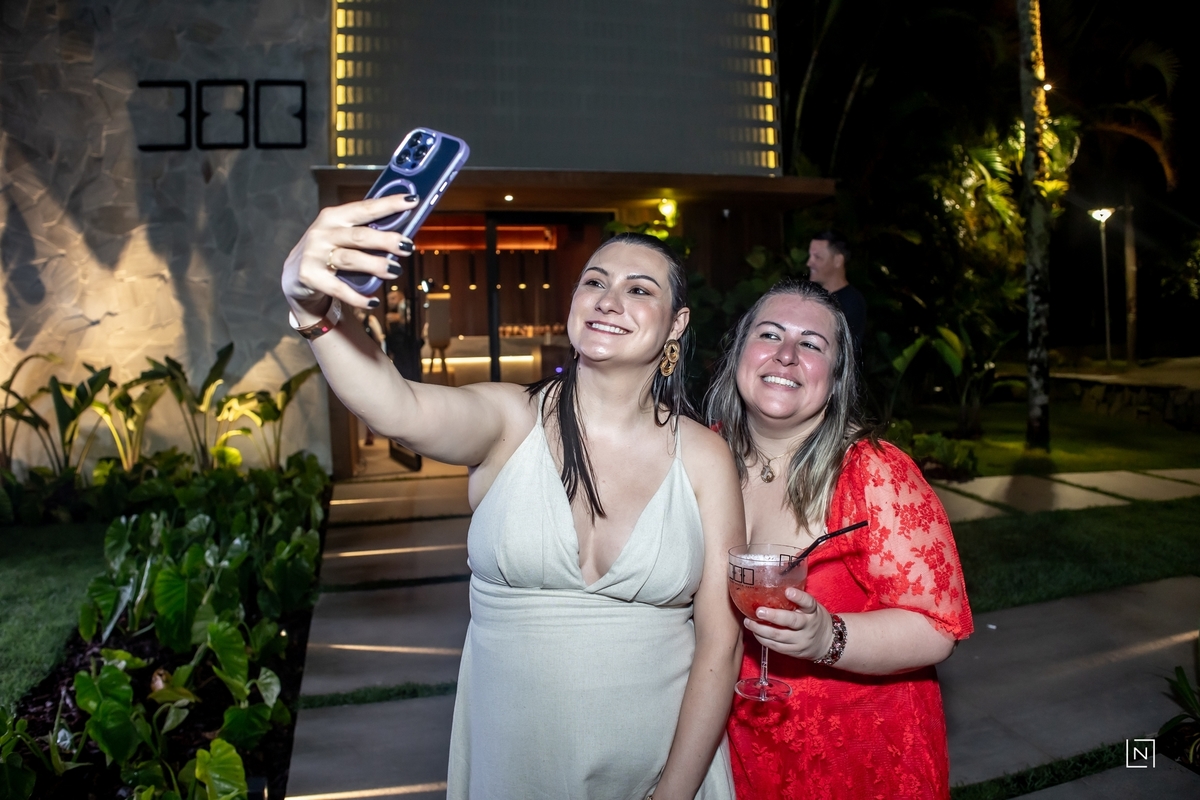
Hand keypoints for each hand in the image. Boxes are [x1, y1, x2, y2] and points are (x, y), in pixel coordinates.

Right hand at [281, 194, 417, 323]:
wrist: (294, 274)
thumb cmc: (328, 251)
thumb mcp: (341, 235)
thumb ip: (365, 232)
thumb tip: (402, 234)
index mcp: (334, 217)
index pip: (365, 208)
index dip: (389, 204)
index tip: (411, 200)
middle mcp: (323, 233)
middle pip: (360, 235)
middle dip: (386, 240)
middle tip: (407, 246)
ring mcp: (315, 254)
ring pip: (351, 259)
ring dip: (375, 265)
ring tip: (395, 271)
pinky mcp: (310, 276)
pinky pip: (339, 289)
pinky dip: (358, 297)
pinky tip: (373, 301)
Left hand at [744, 588, 834, 660]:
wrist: (827, 642)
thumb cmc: (813, 618)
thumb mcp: (811, 607)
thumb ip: (796, 599)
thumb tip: (772, 582)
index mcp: (813, 612)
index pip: (808, 603)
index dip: (798, 597)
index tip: (788, 591)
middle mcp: (808, 626)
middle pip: (791, 621)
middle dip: (773, 616)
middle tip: (759, 611)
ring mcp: (801, 641)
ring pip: (779, 636)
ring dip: (761, 630)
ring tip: (748, 622)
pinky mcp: (794, 652)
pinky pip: (776, 647)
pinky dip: (763, 639)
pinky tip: (754, 632)